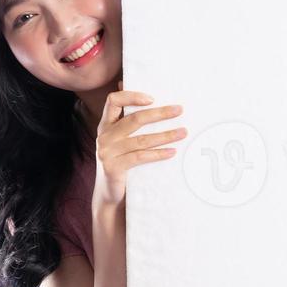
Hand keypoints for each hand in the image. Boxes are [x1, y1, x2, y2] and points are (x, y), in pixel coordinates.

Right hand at [93, 78, 185, 205]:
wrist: (110, 193)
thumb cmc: (120, 161)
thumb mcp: (120, 140)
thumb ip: (126, 120)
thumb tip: (139, 93)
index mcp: (105, 125)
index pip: (113, 101)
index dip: (131, 96)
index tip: (152, 98)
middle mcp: (104, 136)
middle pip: (134, 119)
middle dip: (159, 113)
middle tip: (179, 110)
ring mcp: (107, 152)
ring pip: (141, 139)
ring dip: (165, 135)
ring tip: (183, 132)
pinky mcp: (113, 167)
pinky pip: (140, 157)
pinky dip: (158, 154)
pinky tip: (173, 152)